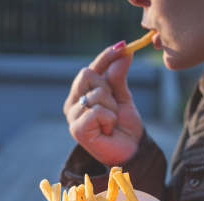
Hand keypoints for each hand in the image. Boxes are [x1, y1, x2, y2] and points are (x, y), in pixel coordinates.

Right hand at [64, 43, 143, 166]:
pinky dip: (109, 119)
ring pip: (96, 93)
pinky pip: (97, 111)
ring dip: (112, 107)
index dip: (105, 56)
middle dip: (108, 88)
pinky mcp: (76, 130)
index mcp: (80, 94)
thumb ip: (118, 76)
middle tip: (114, 107)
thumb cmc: (124, 126)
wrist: (131, 151)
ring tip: (111, 122)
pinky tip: (107, 130)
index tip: (123, 45)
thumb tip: (124, 51)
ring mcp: (72, 117)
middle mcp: (72, 103)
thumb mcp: (123, 96)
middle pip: (87, 74)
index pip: (90, 68)